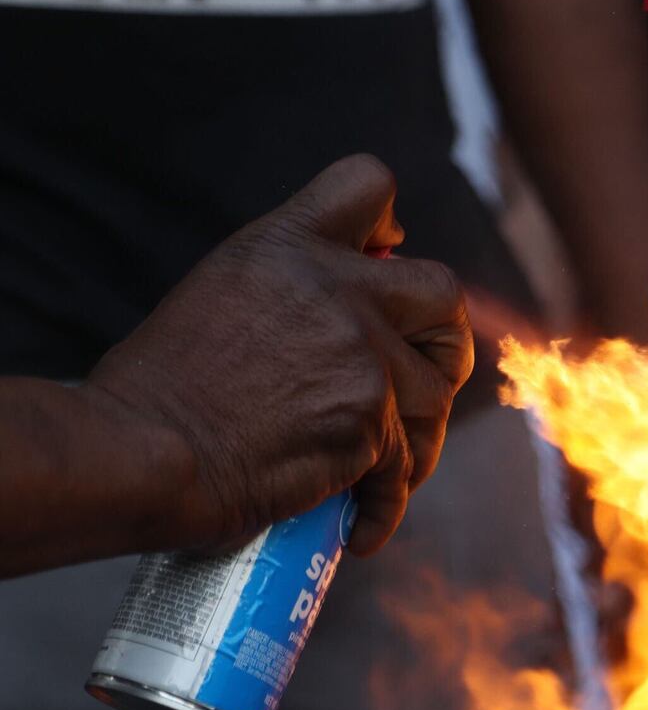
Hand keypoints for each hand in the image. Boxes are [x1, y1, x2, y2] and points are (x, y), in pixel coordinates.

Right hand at [84, 155, 473, 556]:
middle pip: (443, 293)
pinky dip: (386, 503)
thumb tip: (342, 313)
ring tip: (386, 470)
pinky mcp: (368, 420)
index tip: (386, 258)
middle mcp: (336, 288)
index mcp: (287, 246)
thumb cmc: (159, 390)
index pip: (366, 184)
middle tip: (423, 379)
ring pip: (437, 392)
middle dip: (445, 341)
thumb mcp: (222, 294)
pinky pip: (404, 465)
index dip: (388, 224)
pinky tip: (362, 525)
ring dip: (419, 436)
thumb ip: (292, 290)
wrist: (139, 452)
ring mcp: (360, 353)